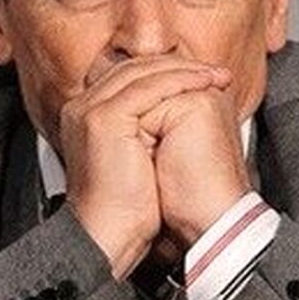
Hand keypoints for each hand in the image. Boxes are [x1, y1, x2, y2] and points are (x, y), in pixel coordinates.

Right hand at [58, 57, 230, 279]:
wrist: (110, 234)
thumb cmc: (127, 207)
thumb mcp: (141, 157)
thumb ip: (150, 129)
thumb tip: (180, 113)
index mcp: (87, 114)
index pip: (130, 77)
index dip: (168, 72)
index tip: (204, 77)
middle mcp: (82, 107)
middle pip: (135, 68)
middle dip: (179, 65)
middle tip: (216, 71)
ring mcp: (90, 109)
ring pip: (142, 73)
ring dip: (184, 70)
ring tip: (215, 75)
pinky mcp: (103, 118)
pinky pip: (148, 87)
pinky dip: (180, 81)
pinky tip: (203, 83)